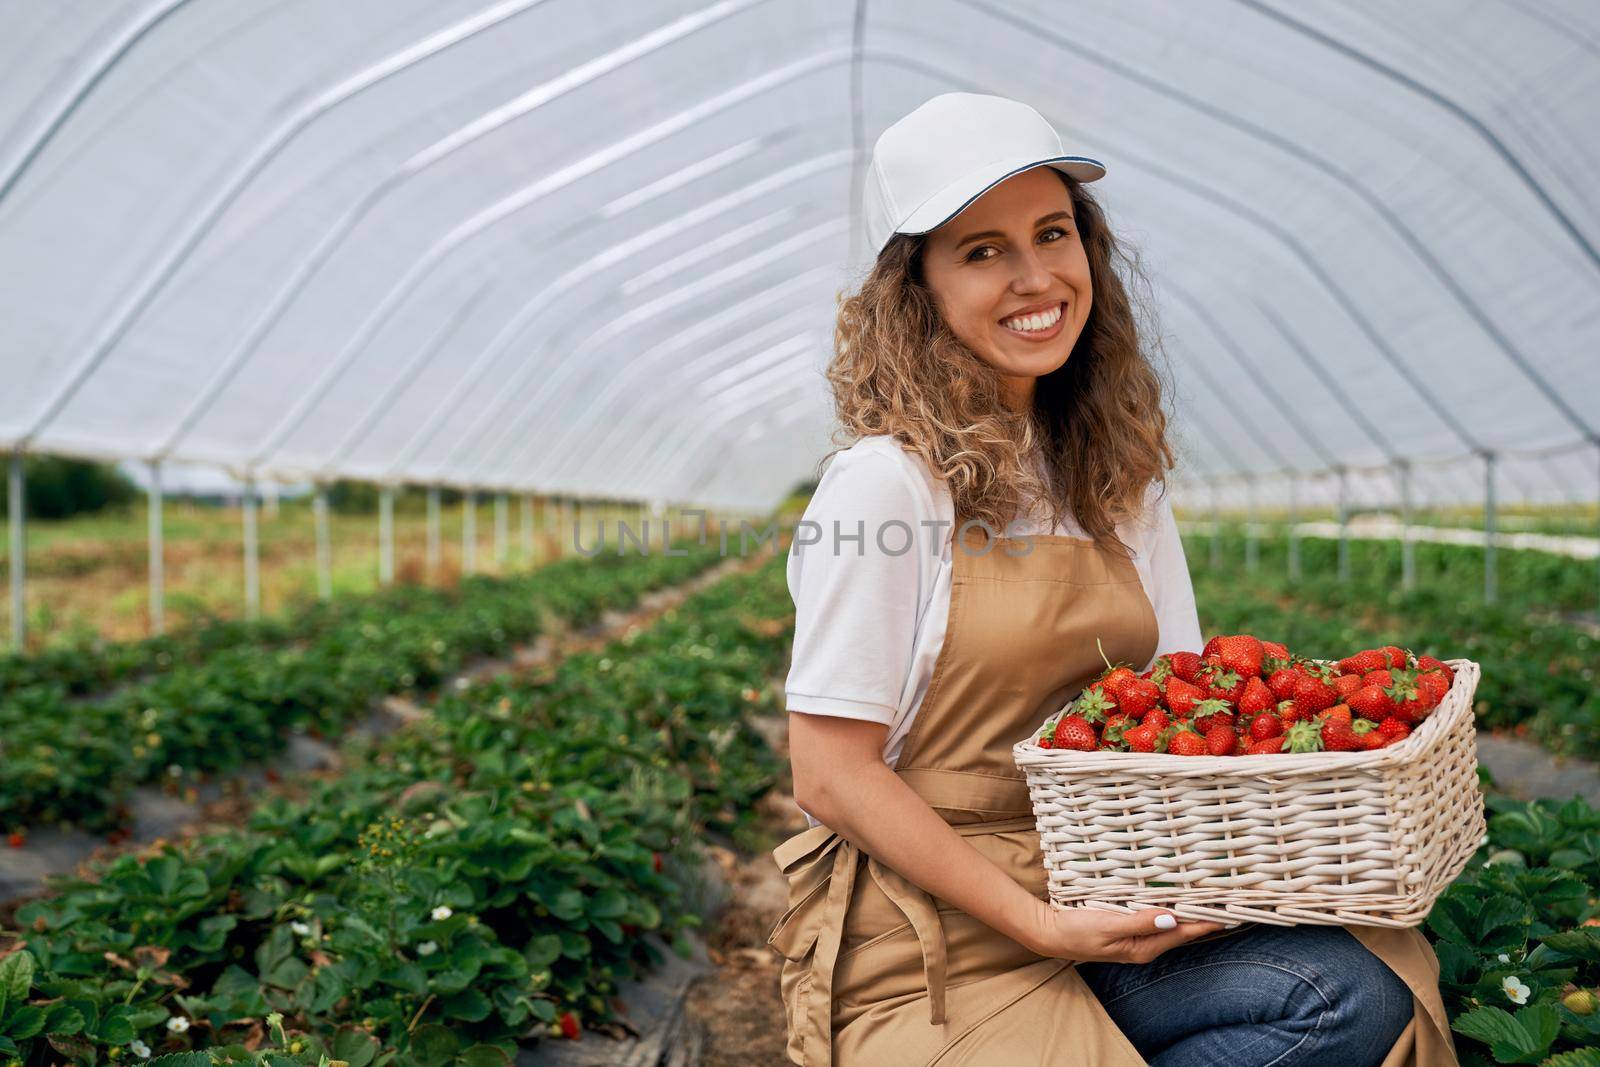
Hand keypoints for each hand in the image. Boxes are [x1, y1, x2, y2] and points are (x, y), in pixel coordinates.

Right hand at [1019, 900, 1227, 964]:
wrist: (1050, 934)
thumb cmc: (1076, 930)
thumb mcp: (1108, 925)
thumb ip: (1140, 922)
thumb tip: (1171, 918)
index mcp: (1143, 948)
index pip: (1182, 933)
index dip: (1206, 923)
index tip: (1229, 913)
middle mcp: (1143, 946)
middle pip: (1180, 930)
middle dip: (1202, 917)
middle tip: (1224, 900)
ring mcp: (1135, 938)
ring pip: (1168, 924)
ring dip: (1186, 912)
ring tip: (1207, 898)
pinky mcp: (1126, 929)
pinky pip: (1154, 919)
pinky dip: (1167, 909)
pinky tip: (1172, 899)